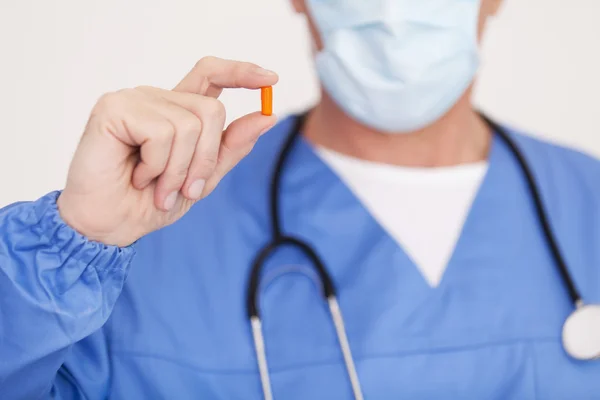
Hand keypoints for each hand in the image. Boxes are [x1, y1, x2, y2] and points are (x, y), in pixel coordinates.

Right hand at [57, 57, 277, 246]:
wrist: (110, 227)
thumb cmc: (149, 203)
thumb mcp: (202, 178)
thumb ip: (230, 147)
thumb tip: (266, 117)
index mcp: (176, 111)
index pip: (211, 75)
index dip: (241, 72)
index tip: (271, 79)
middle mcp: (157, 99)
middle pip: (212, 110)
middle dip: (205, 159)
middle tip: (182, 189)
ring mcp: (134, 100)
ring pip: (190, 125)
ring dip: (178, 170)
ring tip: (155, 186)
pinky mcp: (114, 108)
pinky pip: (162, 133)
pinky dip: (156, 166)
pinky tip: (136, 175)